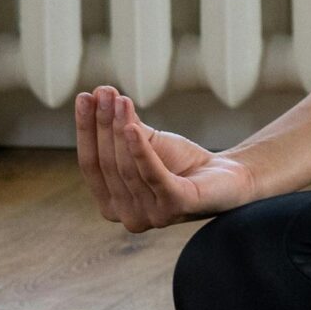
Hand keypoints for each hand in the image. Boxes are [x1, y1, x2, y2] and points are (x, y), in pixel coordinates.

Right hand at [74, 84, 258, 232]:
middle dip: (103, 125)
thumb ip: (122, 125)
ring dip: (121, 129)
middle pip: (107, 164)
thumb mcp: (146, 142)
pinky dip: (140, 151)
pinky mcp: (174, 207)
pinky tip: (132, 128)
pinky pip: (152, 175)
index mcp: (111, 204)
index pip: (90, 164)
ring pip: (126, 168)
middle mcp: (126, 216)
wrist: (225, 175)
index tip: (84, 97)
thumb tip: (98, 93)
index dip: (86, 130)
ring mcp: (150, 216)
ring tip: (120, 100)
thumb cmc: (180, 162)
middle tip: (104, 93)